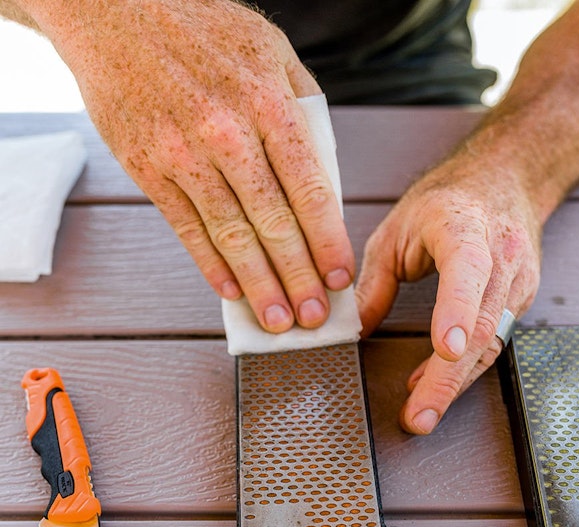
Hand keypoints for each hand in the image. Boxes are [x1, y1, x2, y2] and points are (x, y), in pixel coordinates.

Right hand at [37, 0, 353, 331]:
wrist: (115, 12)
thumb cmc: (202, 28)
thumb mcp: (270, 50)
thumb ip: (303, 111)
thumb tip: (325, 174)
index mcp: (268, 103)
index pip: (309, 190)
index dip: (327, 241)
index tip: (340, 277)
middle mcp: (227, 134)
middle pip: (272, 223)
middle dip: (298, 278)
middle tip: (314, 316)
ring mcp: (183, 156)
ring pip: (230, 236)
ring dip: (258, 286)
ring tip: (277, 321)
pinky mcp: (148, 171)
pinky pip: (186, 230)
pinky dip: (210, 265)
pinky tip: (231, 292)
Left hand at [355, 155, 541, 433]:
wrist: (503, 181)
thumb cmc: (446, 202)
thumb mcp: (395, 230)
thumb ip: (374, 282)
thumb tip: (354, 330)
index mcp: (464, 228)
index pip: (467, 270)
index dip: (456, 311)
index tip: (445, 349)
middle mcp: (500, 256)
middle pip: (480, 326)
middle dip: (446, 378)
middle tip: (418, 416)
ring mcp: (516, 281)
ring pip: (489, 344)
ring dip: (453, 385)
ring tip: (420, 413)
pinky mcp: (518, 301)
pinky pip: (491, 343)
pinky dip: (461, 370)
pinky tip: (432, 384)